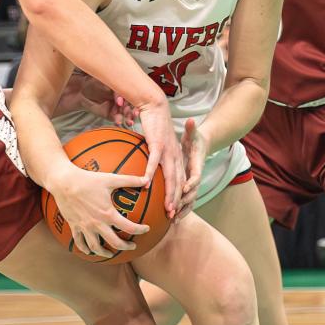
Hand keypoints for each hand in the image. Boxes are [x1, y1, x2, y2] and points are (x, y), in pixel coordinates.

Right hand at [48, 160, 151, 257]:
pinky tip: (89, 250)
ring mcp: (85, 227)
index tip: (146, 229)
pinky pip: (80, 242)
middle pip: (115, 243)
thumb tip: (147, 179)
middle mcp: (97, 224)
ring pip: (96, 247)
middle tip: (132, 246)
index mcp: (108, 214)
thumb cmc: (87, 179)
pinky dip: (85, 249)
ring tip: (111, 253)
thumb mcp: (110, 178)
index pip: (129, 227)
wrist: (64, 182)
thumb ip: (130, 180)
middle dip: (126, 247)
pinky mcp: (74, 226)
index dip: (140, 230)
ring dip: (105, 253)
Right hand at [137, 96, 182, 218]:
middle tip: (173, 217)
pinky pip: (154, 162)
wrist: (156, 107)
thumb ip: (155, 160)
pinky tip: (145, 184)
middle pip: (178, 183)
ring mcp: (167, 151)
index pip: (179, 181)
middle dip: (177, 201)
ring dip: (169, 193)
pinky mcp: (158, 144)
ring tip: (167, 207)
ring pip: (170, 176)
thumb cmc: (155, 126)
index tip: (174, 211)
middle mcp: (174, 157)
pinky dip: (150, 173)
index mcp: (176, 158)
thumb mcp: (158, 146)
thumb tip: (146, 173)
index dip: (178, 197)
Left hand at [176, 118, 208, 220]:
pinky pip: (186, 202)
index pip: (195, 176)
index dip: (190, 183)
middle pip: (192, 192)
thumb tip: (191, 120)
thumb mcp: (193, 133)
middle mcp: (196, 177)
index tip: (183, 189)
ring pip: (190, 200)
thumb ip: (192, 128)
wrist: (202, 147)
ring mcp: (194, 184)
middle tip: (173, 210)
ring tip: (173, 220)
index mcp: (197, 165)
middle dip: (183, 202)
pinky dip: (180, 210)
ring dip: (182, 210)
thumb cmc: (195, 139)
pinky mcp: (189, 188)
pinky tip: (172, 220)